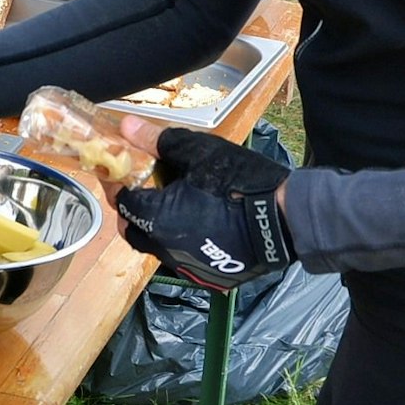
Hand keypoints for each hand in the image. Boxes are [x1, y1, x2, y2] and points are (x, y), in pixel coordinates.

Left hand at [112, 117, 293, 290]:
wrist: (285, 221)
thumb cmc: (240, 182)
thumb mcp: (199, 152)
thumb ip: (158, 141)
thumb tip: (126, 127)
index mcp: (157, 219)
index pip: (121, 202)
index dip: (120, 182)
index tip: (126, 167)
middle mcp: (166, 249)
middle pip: (133, 231)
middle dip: (133, 209)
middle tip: (147, 186)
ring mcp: (188, 267)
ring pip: (158, 246)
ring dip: (157, 225)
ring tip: (176, 202)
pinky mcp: (209, 277)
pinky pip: (183, 258)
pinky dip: (182, 240)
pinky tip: (201, 222)